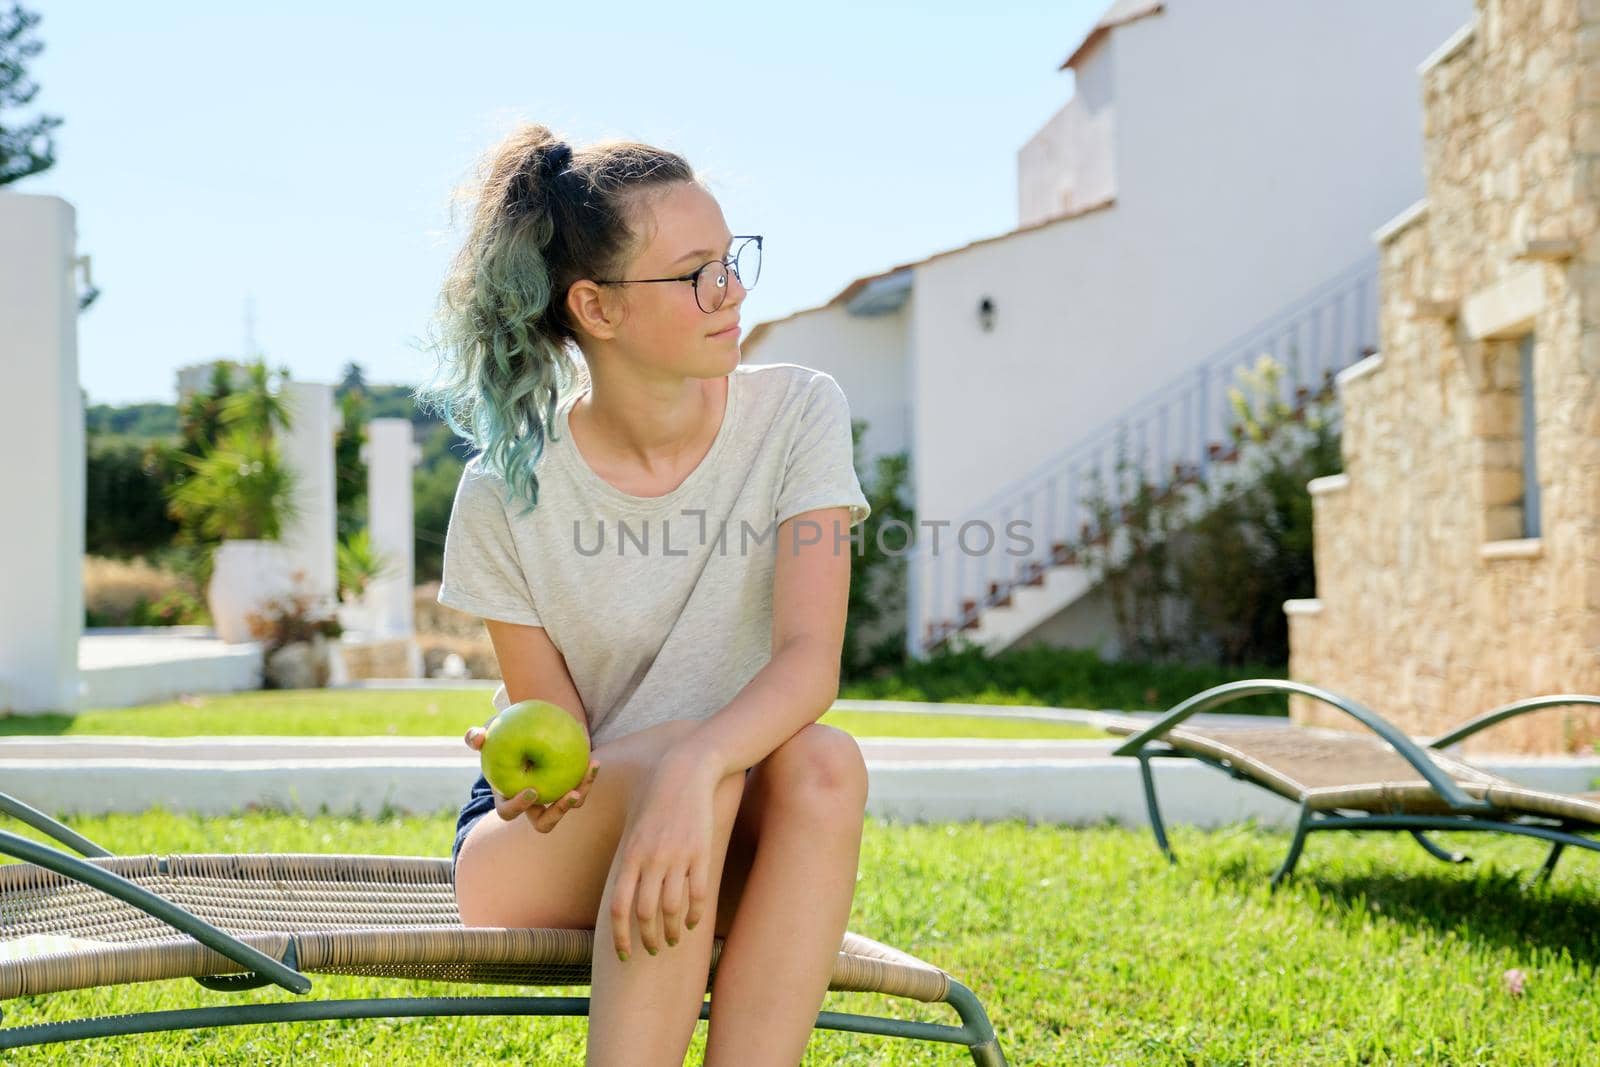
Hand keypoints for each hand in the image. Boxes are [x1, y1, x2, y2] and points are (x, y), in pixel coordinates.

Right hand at [464, 724, 599, 833]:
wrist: (528, 731)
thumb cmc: (501, 736)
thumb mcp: (486, 734)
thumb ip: (476, 736)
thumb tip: (477, 738)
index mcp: (507, 797)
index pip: (508, 812)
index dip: (518, 806)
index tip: (531, 790)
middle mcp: (532, 804)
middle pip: (545, 822)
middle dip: (559, 812)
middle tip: (571, 795)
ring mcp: (552, 797)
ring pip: (571, 804)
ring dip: (583, 789)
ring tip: (591, 767)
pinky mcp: (570, 785)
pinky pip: (581, 784)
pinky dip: (588, 770)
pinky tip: (592, 752)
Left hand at [609, 750, 720, 961]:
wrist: (685, 772)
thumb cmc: (655, 800)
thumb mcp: (633, 828)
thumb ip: (627, 860)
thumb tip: (622, 894)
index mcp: (631, 855)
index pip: (619, 906)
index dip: (619, 935)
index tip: (622, 953)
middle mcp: (652, 859)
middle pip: (645, 913)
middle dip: (646, 940)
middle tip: (650, 950)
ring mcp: (678, 857)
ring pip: (672, 909)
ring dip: (670, 932)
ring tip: (671, 940)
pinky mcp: (701, 852)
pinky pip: (697, 894)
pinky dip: (693, 914)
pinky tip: (691, 922)